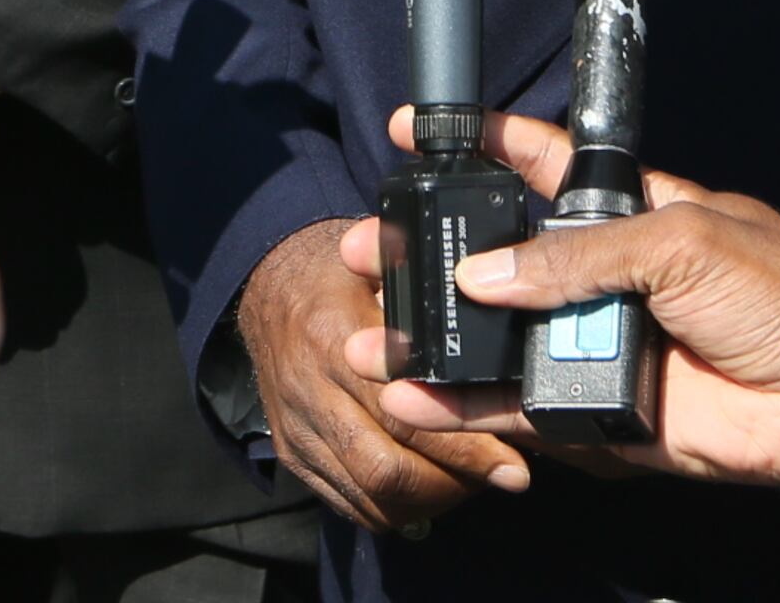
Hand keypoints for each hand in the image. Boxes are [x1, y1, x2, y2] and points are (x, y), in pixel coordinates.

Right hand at [236, 218, 521, 534]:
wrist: (268, 288)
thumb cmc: (337, 275)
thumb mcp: (380, 269)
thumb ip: (423, 293)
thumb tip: (493, 304)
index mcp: (334, 340)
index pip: (403, 415)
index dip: (461, 449)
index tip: (511, 466)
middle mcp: (310, 394)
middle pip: (385, 472)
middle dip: (451, 485)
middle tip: (500, 477)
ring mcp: (298, 431)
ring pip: (370, 500)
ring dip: (428, 502)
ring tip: (470, 484)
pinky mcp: (293, 455)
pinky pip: (349, 506)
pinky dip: (395, 510)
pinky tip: (429, 491)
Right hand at [370, 111, 779, 556]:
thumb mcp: (679, 240)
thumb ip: (576, 256)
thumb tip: (485, 273)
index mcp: (631, 212)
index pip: (542, 166)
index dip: (483, 146)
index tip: (418, 131)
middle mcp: (605, 277)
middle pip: (501, 262)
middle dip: (434, 257)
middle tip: (365, 250)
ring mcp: (597, 344)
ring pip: (498, 342)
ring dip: (436, 340)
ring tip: (370, 335)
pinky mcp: (599, 412)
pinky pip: (521, 409)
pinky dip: (466, 407)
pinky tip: (415, 395)